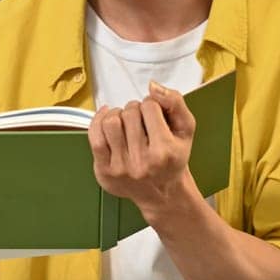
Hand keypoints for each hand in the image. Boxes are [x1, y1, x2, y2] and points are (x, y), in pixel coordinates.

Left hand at [87, 80, 195, 208]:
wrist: (162, 193)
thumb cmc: (173, 157)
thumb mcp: (185, 129)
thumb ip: (175, 102)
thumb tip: (152, 86)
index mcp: (165, 152)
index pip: (149, 106)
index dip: (152, 105)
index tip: (155, 116)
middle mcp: (142, 162)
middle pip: (130, 112)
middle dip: (135, 110)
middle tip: (141, 121)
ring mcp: (121, 167)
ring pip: (111, 121)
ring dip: (117, 114)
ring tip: (125, 121)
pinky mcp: (104, 170)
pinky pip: (94, 136)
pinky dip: (98, 121)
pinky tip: (107, 118)